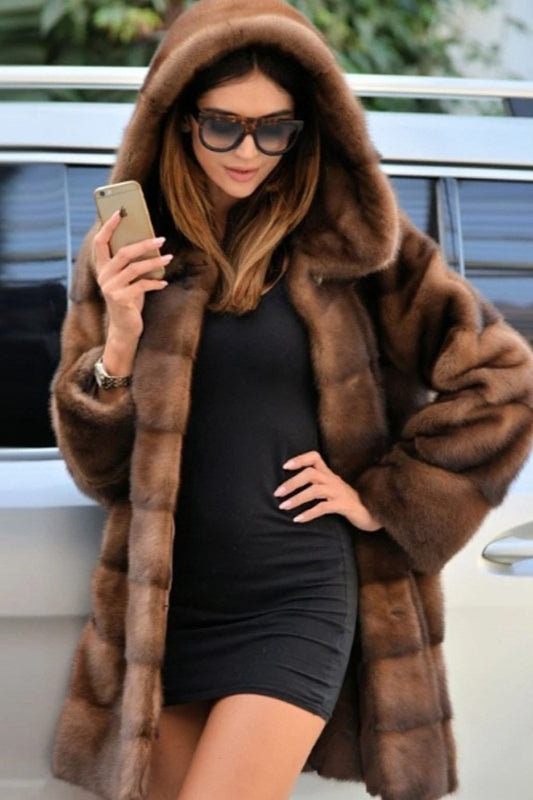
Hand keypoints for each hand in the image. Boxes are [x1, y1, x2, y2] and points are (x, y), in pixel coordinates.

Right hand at [93, 209, 170, 344]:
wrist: (124, 328)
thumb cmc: (129, 299)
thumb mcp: (128, 279)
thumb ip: (131, 264)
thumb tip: (149, 241)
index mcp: (102, 267)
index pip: (100, 242)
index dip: (108, 226)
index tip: (120, 212)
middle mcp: (103, 276)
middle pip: (123, 253)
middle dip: (144, 244)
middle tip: (161, 239)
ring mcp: (110, 288)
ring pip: (135, 268)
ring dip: (154, 262)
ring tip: (169, 258)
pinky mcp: (120, 299)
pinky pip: (141, 286)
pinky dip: (155, 283)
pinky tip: (165, 283)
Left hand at [273, 450, 381, 530]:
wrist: (370, 514)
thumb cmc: (346, 502)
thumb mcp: (331, 490)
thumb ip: (316, 485)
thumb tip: (291, 489)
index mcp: (329, 474)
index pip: (314, 457)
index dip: (299, 459)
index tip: (284, 466)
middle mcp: (333, 480)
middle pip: (310, 473)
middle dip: (292, 482)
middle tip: (277, 493)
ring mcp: (339, 492)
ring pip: (315, 490)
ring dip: (297, 498)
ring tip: (283, 507)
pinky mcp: (343, 505)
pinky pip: (323, 507)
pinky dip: (309, 513)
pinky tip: (298, 519)